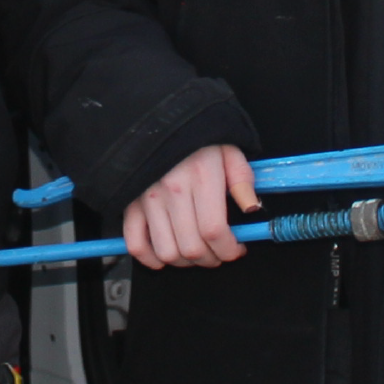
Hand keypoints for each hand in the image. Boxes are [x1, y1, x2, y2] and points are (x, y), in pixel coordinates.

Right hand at [124, 143, 259, 268]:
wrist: (159, 121)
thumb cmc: (197, 137)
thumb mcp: (228, 150)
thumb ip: (242, 180)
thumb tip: (252, 207)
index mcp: (201, 177)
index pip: (214, 230)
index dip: (229, 249)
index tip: (237, 248)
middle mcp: (172, 191)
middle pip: (192, 247)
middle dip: (212, 259)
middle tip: (220, 253)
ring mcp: (148, 200)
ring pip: (167, 252)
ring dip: (185, 263)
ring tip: (197, 254)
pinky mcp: (131, 204)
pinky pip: (135, 244)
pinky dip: (150, 259)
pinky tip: (165, 257)